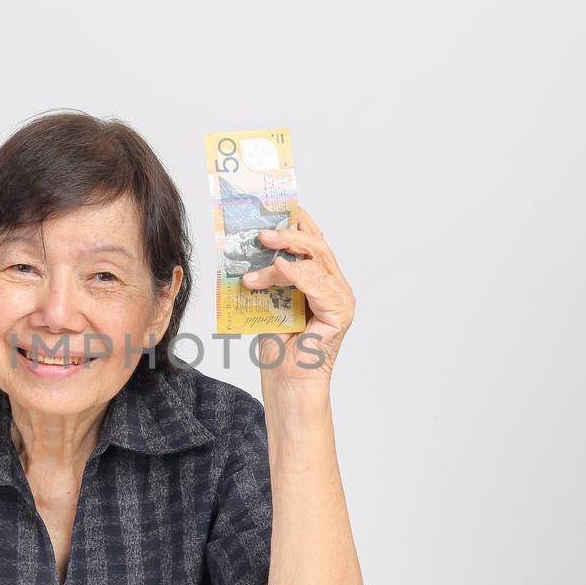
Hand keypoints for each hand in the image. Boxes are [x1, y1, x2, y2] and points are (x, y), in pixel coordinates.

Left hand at [241, 207, 356, 389]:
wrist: (286, 381)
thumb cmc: (276, 345)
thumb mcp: (265, 299)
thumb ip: (264, 275)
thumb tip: (244, 247)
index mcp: (320, 280)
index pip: (312, 241)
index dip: (298, 220)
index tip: (278, 203)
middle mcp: (334, 286)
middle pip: (316, 245)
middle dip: (288, 232)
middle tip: (261, 229)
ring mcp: (341, 299)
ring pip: (315, 261)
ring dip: (283, 251)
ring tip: (258, 245)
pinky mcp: (340, 312)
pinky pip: (317, 284)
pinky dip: (295, 274)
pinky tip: (275, 269)